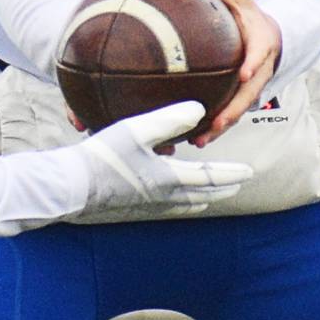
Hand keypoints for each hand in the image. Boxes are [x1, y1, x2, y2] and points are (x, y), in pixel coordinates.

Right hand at [77, 101, 252, 217]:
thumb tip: (200, 109)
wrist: (69, 189)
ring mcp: (147, 207)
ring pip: (184, 206)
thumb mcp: (136, 130)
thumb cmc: (101, 156)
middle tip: (238, 184)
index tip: (250, 172)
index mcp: (168, 179)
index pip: (210, 177)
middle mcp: (162, 198)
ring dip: (203, 198)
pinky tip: (169, 198)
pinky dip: (180, 203)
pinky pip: (166, 209)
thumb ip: (169, 120)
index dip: (231, 173)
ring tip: (210, 194)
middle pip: (202, 196)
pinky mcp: (131, 211)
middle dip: (222, 189)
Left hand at [191, 0, 281, 146]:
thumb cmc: (249, 16)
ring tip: (201, 139)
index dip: (253, 64)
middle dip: (234, 109)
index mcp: (261, 43)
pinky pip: (231, 113)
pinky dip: (217, 128)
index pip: (258, 54)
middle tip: (217, 122)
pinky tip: (197, 138)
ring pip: (240, 109)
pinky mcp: (242, 95)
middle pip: (249, 93)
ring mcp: (252, 86)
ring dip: (223, 126)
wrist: (269, 35)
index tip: (245, 73)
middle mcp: (259, 69)